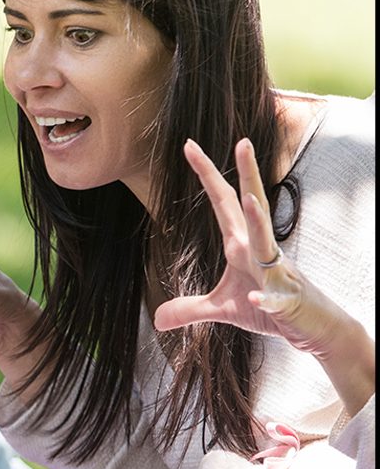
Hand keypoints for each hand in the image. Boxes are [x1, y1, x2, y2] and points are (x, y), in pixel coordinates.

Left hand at [154, 138, 354, 357]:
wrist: (311, 327)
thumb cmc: (269, 308)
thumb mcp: (221, 309)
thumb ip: (188, 309)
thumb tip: (156, 318)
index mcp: (241, 244)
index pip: (222, 202)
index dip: (207, 175)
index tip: (188, 145)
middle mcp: (260, 250)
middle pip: (251, 206)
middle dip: (247, 175)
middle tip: (242, 141)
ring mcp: (276, 273)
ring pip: (267, 241)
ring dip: (258, 221)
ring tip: (249, 199)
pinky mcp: (287, 301)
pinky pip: (275, 297)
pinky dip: (265, 298)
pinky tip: (256, 297)